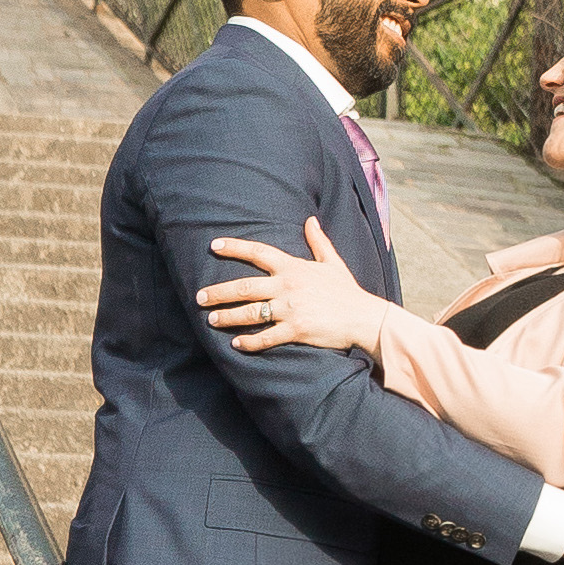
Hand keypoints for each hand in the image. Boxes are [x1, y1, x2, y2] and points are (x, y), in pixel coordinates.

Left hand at [200, 219, 384, 356]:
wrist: (363, 317)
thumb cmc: (346, 290)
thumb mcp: (332, 262)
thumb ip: (318, 241)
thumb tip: (310, 220)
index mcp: (293, 267)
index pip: (259, 252)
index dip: (235, 247)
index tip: (214, 246)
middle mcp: (287, 286)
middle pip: (244, 287)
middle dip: (218, 292)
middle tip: (200, 297)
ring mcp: (290, 309)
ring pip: (250, 313)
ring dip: (227, 317)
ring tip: (211, 320)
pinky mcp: (295, 330)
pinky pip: (266, 337)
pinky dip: (249, 342)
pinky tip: (237, 344)